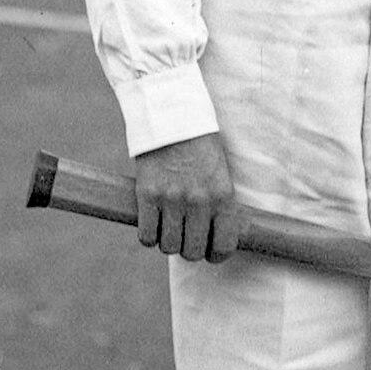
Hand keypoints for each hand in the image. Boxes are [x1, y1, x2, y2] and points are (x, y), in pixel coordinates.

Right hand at [134, 134, 239, 261]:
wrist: (172, 114)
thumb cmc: (199, 143)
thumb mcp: (219, 172)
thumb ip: (218, 202)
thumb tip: (213, 233)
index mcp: (223, 196)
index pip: (224, 245)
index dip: (216, 255)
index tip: (210, 251)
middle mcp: (199, 201)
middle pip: (192, 252)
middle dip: (189, 250)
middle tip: (185, 238)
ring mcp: (172, 199)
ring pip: (169, 246)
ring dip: (167, 242)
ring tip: (168, 228)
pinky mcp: (147, 194)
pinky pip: (146, 235)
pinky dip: (148, 236)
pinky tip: (151, 224)